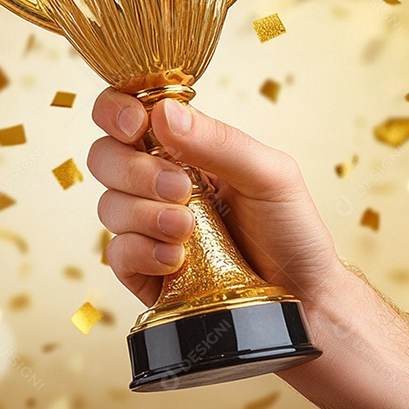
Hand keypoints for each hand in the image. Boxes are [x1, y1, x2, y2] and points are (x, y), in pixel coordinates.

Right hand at [87, 88, 342, 307]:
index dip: (116, 111)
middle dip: (135, 170)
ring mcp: (146, 227)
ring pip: (108, 206)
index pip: (126, 114)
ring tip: (188, 230)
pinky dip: (142, 252)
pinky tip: (176, 259)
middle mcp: (156, 182)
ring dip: (145, 214)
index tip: (135, 125)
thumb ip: (218, 141)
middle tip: (180, 189)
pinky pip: (115, 253)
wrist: (304, 297)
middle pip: (104, 157)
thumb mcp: (269, 174)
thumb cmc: (291, 229)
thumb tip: (162, 112)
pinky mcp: (143, 270)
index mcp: (183, 148)